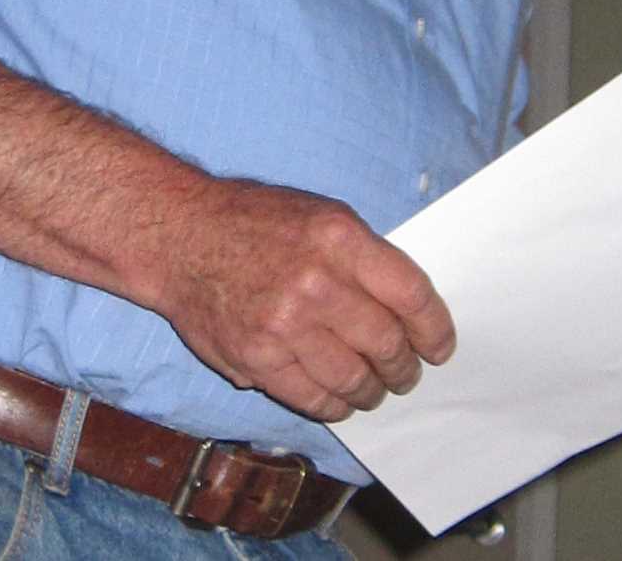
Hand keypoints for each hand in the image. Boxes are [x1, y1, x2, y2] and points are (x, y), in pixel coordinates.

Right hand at [151, 176, 455, 422]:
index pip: (412, 295)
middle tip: (406, 373)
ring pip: (354, 378)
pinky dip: (335, 405)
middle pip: (386, 342)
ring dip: (372, 390)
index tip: (441, 347)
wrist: (181, 236)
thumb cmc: (255, 221)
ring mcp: (285, 324)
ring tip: (374, 389)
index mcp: (340, 238)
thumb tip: (406, 311)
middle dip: (404, 366)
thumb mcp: (322, 215)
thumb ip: (366, 258)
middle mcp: (317, 282)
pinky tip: (340, 399)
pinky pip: (312, 398)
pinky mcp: (257, 358)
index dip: (435, 329)